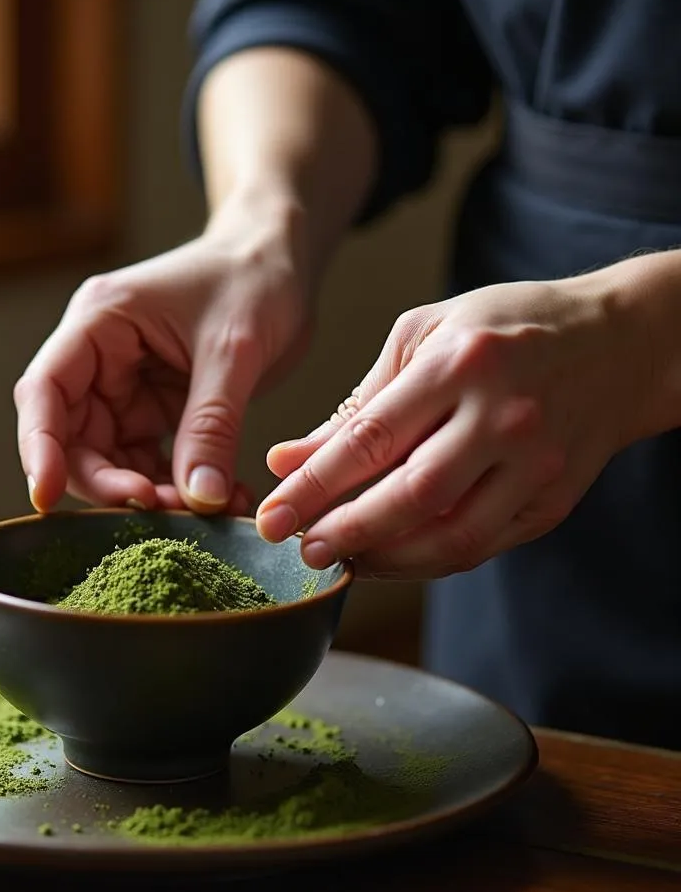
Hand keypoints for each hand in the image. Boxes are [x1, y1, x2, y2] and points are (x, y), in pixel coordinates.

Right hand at [15, 201, 309, 513]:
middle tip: (163, 513)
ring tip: (207, 510)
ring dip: (152, 495)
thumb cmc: (254, 277)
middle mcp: (101, 358)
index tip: (46, 498)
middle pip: (75, 439)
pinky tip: (222, 499)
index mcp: (99, 323)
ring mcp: (127, 387)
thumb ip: (212, 425)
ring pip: (114, 461)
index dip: (39, 448)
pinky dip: (182, 487)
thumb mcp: (233, 350)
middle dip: (111, 484)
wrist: (284, 261)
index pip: (45, 392)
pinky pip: (155, 463)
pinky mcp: (157, 410)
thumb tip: (199, 500)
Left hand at [256, 275, 653, 577]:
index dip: (313, 486)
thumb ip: (356, 403)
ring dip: (385, 559)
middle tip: (300, 551)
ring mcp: (535, 463)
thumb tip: (288, 461)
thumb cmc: (504, 330)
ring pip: (450, 535)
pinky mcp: (553, 500)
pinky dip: (427, 561)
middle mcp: (502, 415)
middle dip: (345, 532)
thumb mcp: (422, 337)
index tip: (272, 517)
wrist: (620, 343)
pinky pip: (481, 546)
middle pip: (411, 495)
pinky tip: (389, 557)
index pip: (371, 439)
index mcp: (459, 362)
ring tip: (340, 559)